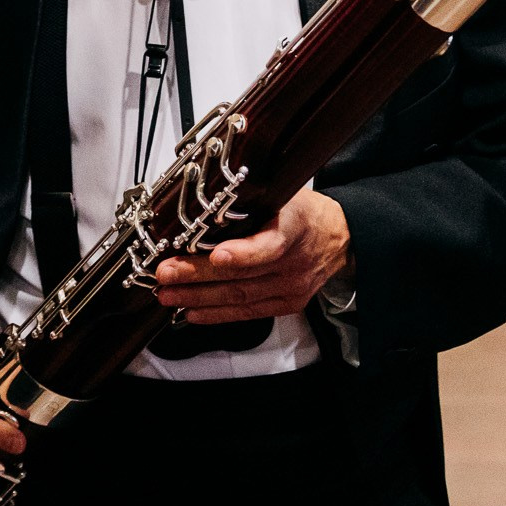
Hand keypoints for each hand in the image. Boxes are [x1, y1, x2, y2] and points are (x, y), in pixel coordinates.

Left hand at [152, 190, 351, 322]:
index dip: (243, 253)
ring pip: (240, 295)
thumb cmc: (304, 210)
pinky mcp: (287, 303)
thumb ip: (252, 198)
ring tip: (168, 294)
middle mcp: (294, 261)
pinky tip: (192, 311)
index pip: (271, 244)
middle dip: (197, 275)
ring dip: (199, 297)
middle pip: (243, 273)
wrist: (340, 237)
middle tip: (166, 273)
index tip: (216, 256)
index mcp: (296, 225)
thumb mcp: (284, 191)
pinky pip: (248, 312)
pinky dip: (217, 313)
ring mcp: (291, 286)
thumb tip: (203, 197)